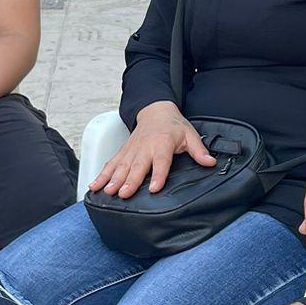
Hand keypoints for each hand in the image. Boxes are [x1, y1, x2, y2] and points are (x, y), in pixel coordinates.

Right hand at [90, 101, 215, 196]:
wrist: (155, 111)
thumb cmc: (173, 126)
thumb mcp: (190, 135)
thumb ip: (198, 150)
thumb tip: (210, 162)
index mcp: (162, 143)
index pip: (161, 161)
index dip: (158, 175)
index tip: (155, 189)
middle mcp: (144, 147)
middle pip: (137, 166)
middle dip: (129, 180)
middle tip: (123, 193)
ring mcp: (131, 150)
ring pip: (120, 165)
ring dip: (112, 179)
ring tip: (107, 192)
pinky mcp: (123, 152)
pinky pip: (110, 163)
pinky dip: (102, 174)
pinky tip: (95, 186)